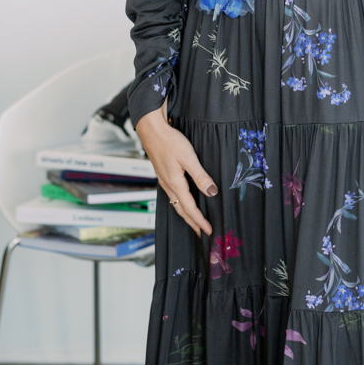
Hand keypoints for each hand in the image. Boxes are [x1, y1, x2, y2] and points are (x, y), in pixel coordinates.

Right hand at [136, 101, 216, 236]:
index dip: (200, 221)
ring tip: (195, 222)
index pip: (190, 208)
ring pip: (176, 204)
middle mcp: (168, 186)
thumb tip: (212, 192)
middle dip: (192, 223)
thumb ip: (200, 176)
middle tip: (202, 233)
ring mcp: (164, 181)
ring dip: (186, 215)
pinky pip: (173, 196)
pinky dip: (181, 204)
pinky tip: (184, 202)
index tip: (208, 231)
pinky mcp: (164, 176)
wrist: (151, 131)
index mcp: (175, 184)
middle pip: (181, 210)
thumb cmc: (169, 141)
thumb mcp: (189, 157)